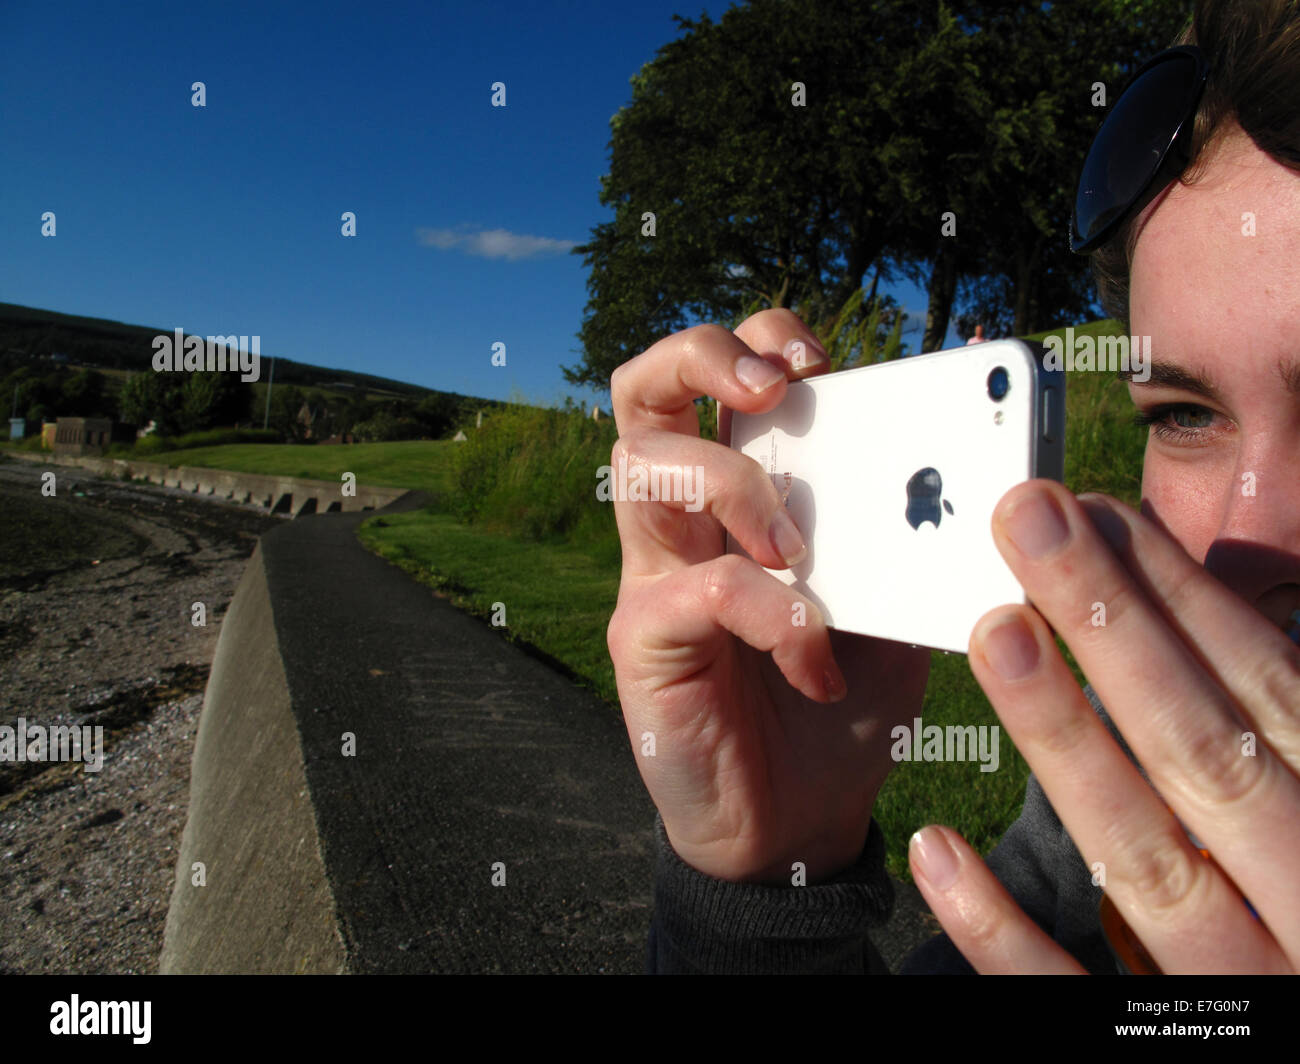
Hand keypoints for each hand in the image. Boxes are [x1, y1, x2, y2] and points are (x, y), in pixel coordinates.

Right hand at [606, 309, 929, 884]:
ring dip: (733, 482)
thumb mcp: (896, 607)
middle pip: (645, 388)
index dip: (762, 340)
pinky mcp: (644, 639)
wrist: (799, 822)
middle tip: (774, 386)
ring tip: (796, 547)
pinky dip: (774, 613)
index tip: (824, 358)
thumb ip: (910, 540)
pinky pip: (700, 590)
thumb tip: (975, 462)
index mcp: (745, 495)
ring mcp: (654, 575)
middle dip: (705, 356)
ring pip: (642, 464)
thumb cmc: (845, 706)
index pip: (726, 379)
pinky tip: (816, 663)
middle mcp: (687, 521)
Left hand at [908, 481, 1298, 972]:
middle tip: (1028, 518)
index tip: (1101, 510)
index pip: (1270, 699)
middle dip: (1112, 628)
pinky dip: (1001, 927)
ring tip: (992, 629)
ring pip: (1142, 861)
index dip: (1187, 601)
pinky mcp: (1164, 1060)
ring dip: (1063, 738)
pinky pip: (1068, 997)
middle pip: (1205, 755)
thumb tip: (1205, 616)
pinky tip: (934, 848)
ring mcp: (1236, 997)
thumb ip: (1284, 740)